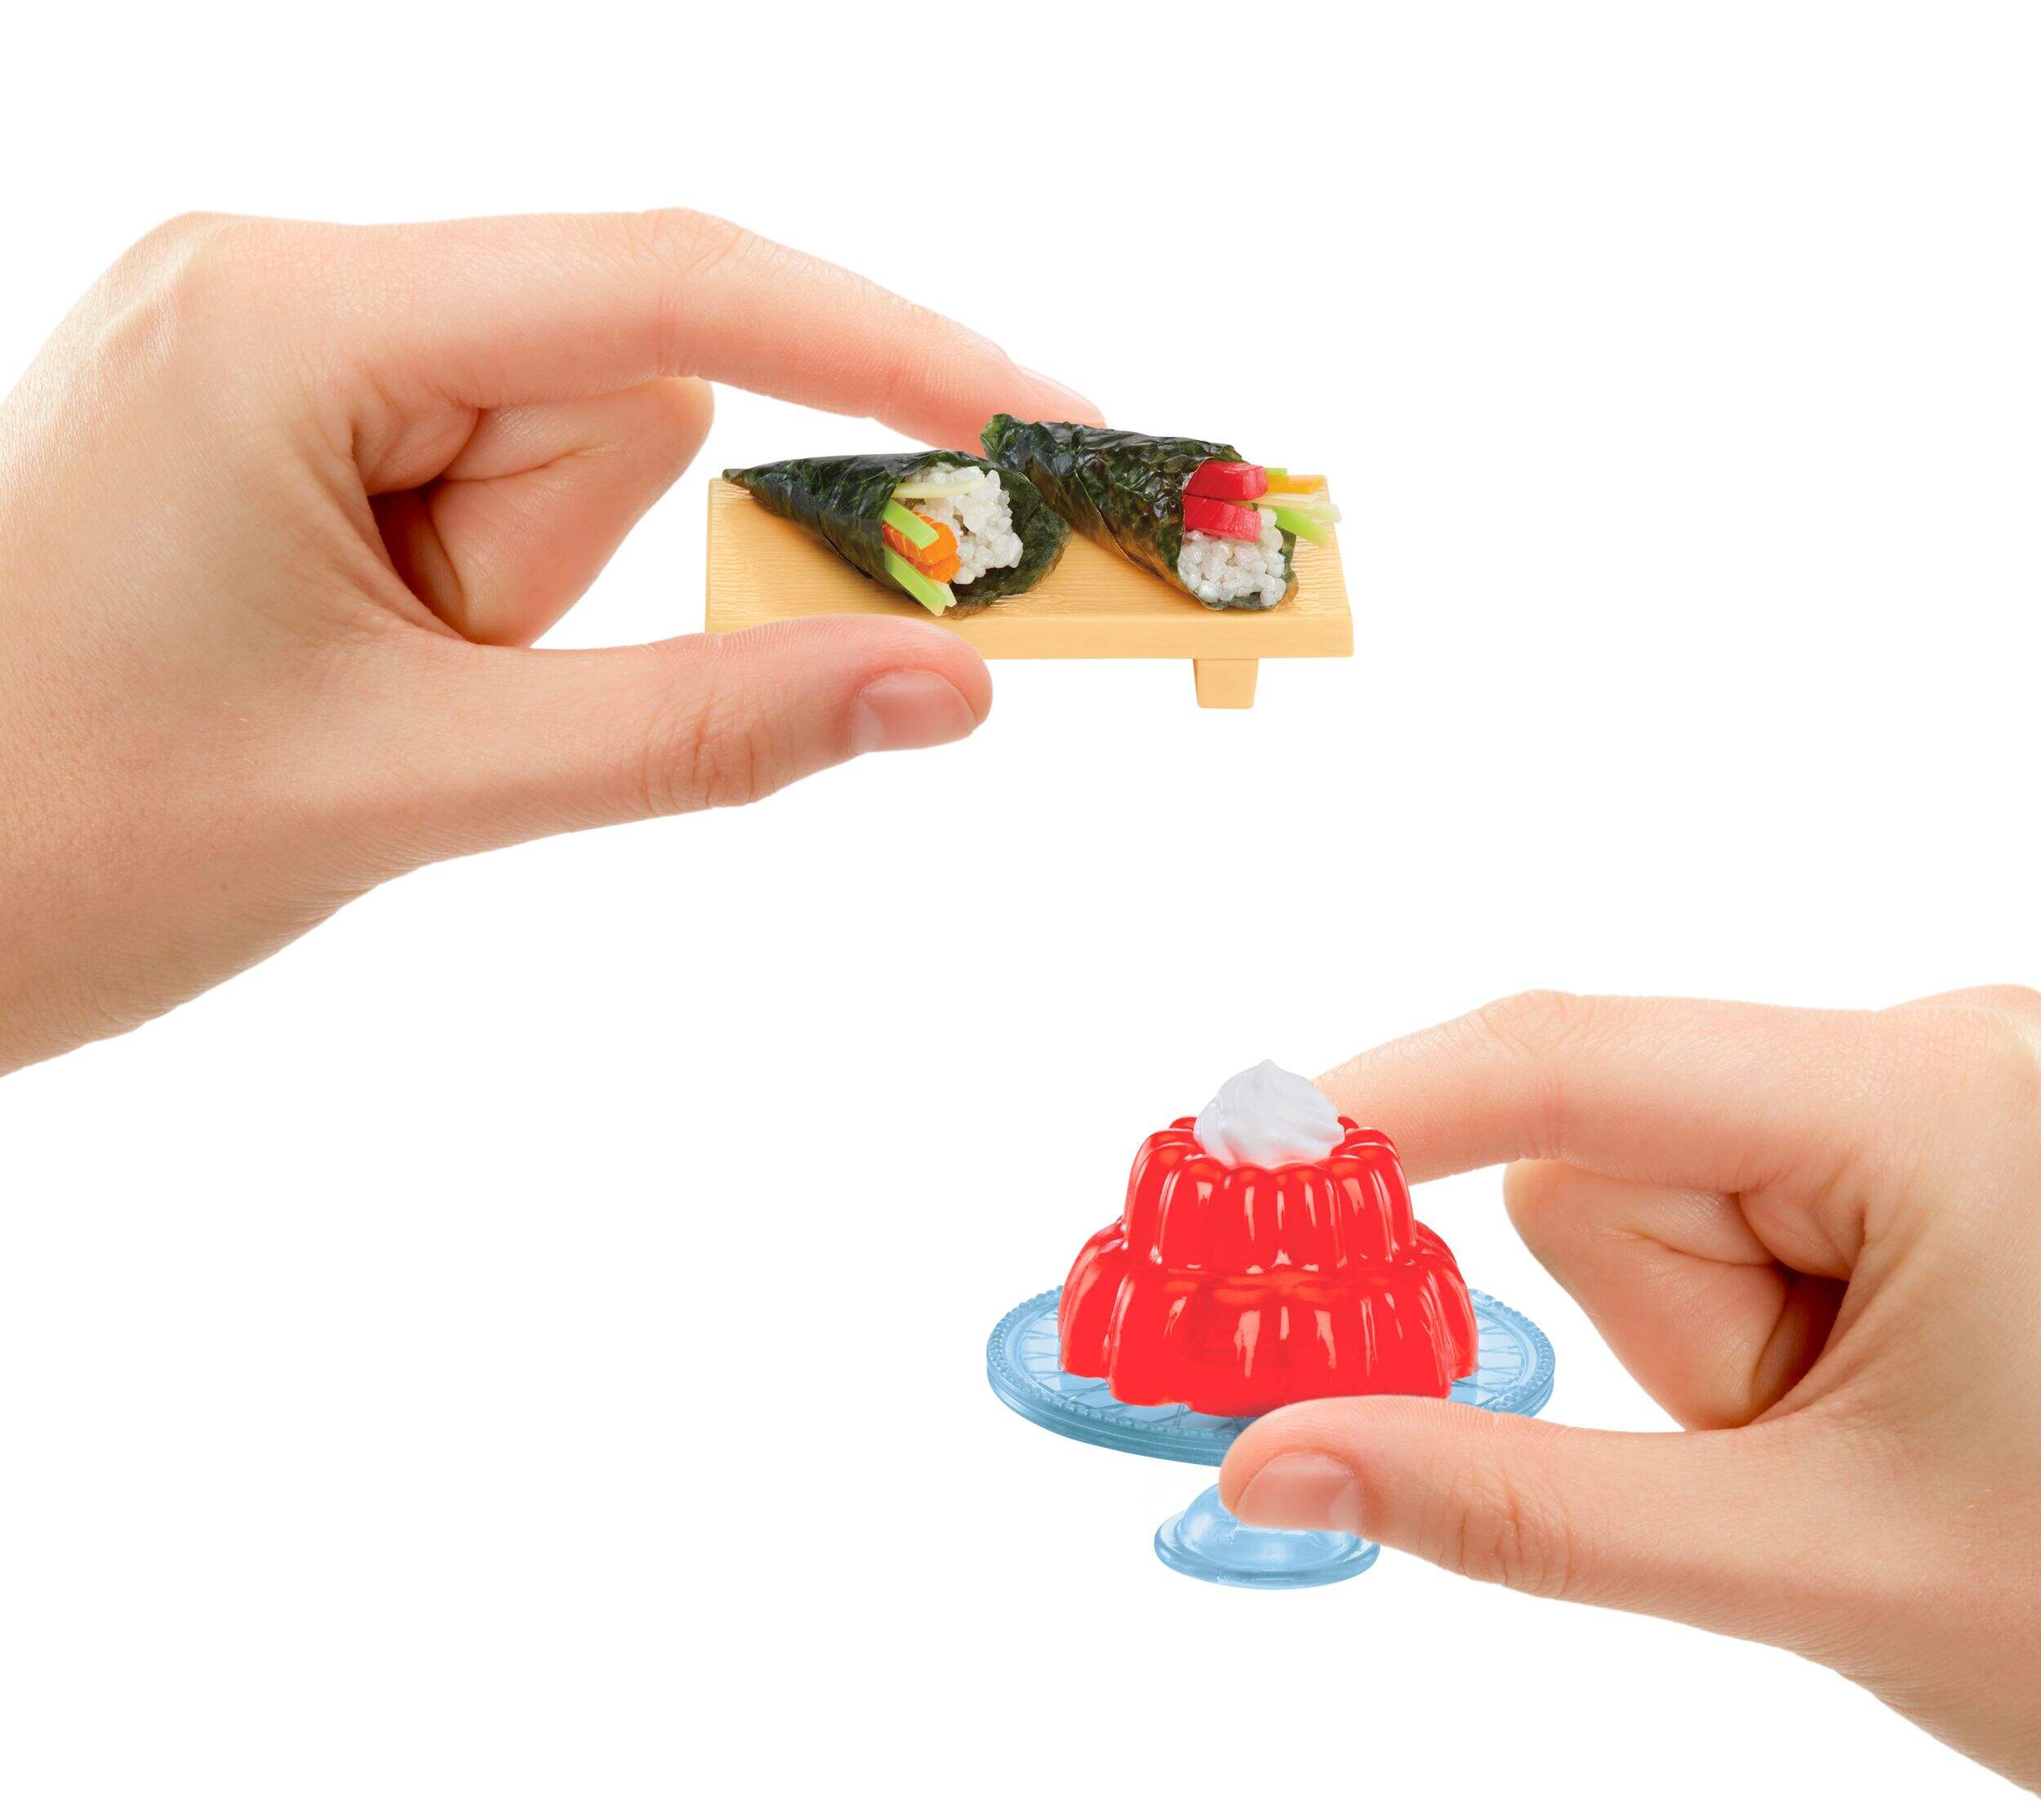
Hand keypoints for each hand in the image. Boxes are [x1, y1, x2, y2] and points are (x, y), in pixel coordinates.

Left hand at [0, 211, 1096, 1074]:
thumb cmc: (67, 838)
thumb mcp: (420, 785)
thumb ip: (706, 728)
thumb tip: (950, 685)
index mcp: (291, 320)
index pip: (670, 289)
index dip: (889, 354)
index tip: (1050, 428)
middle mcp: (292, 287)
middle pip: (619, 390)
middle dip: (585, 564)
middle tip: (452, 689)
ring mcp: (291, 349)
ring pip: (570, 450)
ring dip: (528, 600)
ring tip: (375, 690)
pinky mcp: (302, 420)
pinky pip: (503, 477)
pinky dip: (495, 588)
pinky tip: (366, 662)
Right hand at [1218, 989, 2040, 1788]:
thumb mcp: (1803, 1557)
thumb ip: (1512, 1505)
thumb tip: (1272, 1458)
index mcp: (1919, 1103)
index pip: (1571, 1058)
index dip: (1374, 1108)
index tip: (1220, 1163)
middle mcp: (1920, 1055)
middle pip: (1608, 1157)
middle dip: (1647, 1329)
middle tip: (1765, 1461)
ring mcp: (1919, 1098)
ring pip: (1653, 1194)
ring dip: (1698, 1343)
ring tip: (1846, 1446)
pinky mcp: (1906, 1149)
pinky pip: (1718, 1205)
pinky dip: (1730, 1319)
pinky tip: (1857, 1401)